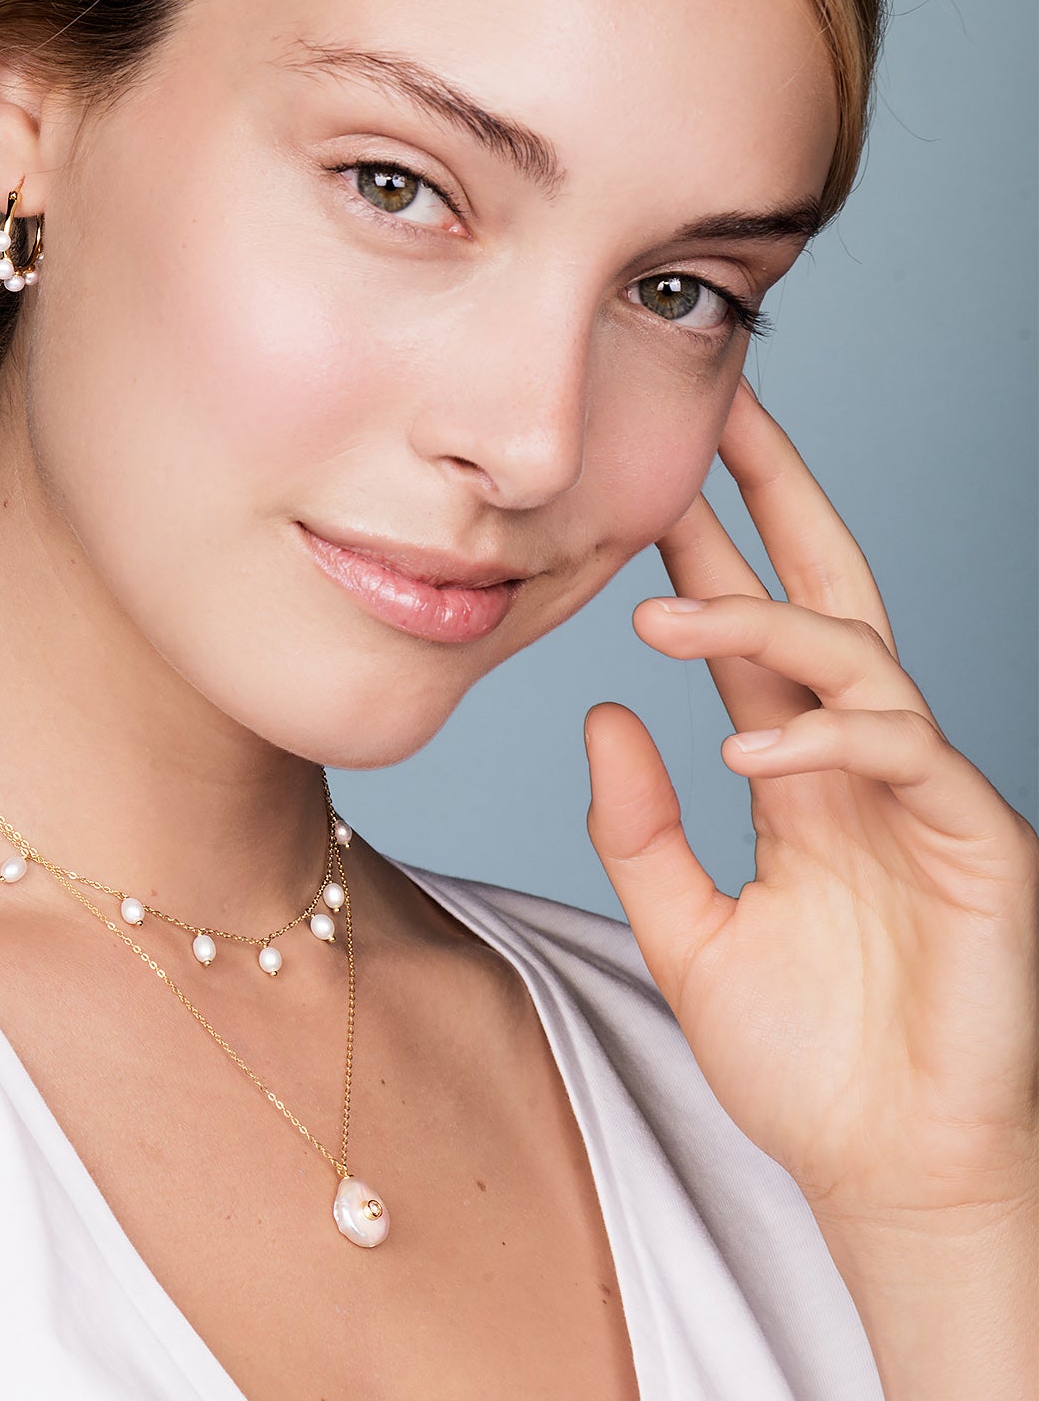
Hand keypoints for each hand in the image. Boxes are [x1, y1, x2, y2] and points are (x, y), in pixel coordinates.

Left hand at [582, 376, 1037, 1227]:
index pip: (754, 631)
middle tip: (728, 409)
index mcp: (796, 772)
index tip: (651, 474)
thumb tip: (600, 714)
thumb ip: (640, 828)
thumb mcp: (685, 930)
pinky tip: (750, 753)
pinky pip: (907, 755)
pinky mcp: (978, 845)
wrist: (886, 1170)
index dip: (710, 547)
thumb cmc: (802, 1057)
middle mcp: (861, 765)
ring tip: (663, 613)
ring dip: (765, 621)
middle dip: (783, 497)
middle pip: (829, 594)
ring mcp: (924, 798)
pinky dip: (826, 741)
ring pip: (861, 657)